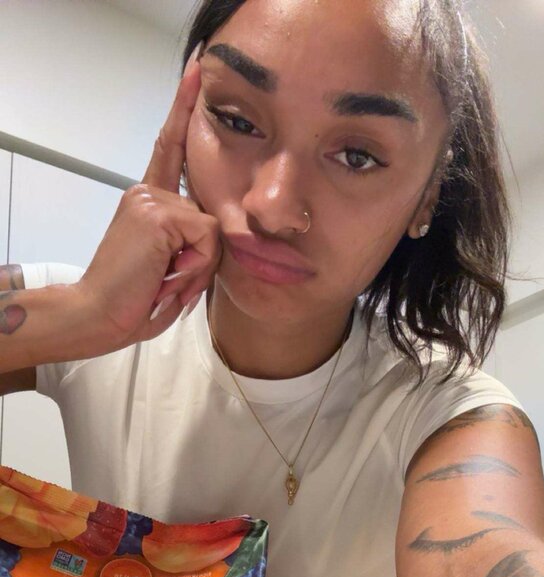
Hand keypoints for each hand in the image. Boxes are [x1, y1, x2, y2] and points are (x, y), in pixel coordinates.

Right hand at [75, 46, 220, 353]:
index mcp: (148, 200)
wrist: (100, 314)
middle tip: (169, 278)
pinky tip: (166, 273)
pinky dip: (195, 264)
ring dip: (199, 264)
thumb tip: (222, 230)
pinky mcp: (157, 212)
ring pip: (211, 227)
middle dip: (204, 257)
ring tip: (165, 278)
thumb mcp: (169, 262)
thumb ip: (191, 239)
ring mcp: (150, 199)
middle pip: (210, 214)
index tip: (193, 74)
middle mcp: (147, 192)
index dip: (181, 112)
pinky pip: (207, 235)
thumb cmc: (134, 298)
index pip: (168, 150)